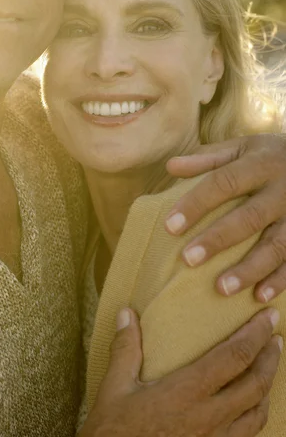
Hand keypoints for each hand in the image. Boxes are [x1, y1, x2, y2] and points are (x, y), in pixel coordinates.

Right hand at [80, 308, 281, 436]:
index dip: (255, 334)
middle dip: (270, 356)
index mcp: (187, 393)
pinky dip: (258, 412)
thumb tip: (127, 314)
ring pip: (258, 411)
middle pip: (256, 383)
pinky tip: (252, 405)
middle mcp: (209, 417)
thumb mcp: (114, 388)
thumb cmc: (115, 431)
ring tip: (268, 366)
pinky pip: (248, 433)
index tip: (267, 317)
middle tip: (275, 334)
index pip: (233, 357)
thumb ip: (125, 349)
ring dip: (268, 384)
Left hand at [164, 134, 285, 302]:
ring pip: (277, 245)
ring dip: (249, 269)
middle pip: (249, 217)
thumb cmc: (268, 157)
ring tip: (221, 288)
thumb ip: (209, 158)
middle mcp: (282, 190)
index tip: (169, 226)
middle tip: (188, 259)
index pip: (223, 182)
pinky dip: (280, 280)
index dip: (196, 204)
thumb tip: (170, 167)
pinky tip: (259, 297)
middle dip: (218, 240)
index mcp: (260, 164)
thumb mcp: (243, 148)